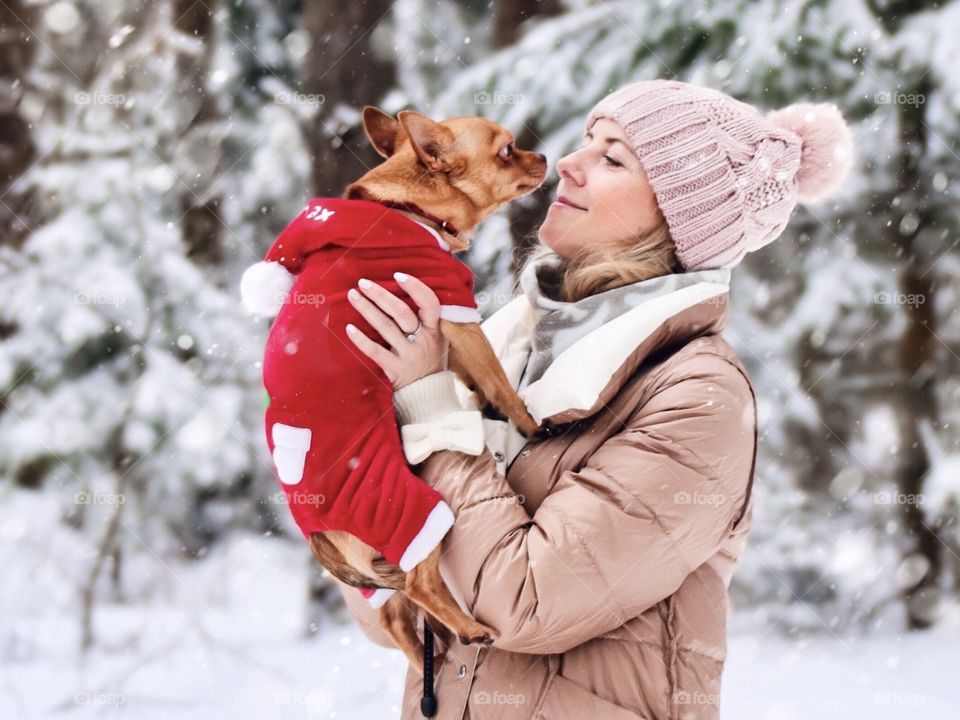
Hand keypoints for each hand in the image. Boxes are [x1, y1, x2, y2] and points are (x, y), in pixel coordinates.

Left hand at [345, 272, 448, 389]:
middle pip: (401, 312)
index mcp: (435, 329)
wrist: (430, 395)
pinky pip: (376, 352)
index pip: (430, 303)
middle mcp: (423, 340)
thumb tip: (408, 289)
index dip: (415, 287)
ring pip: (385, 327)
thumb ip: (428, 319)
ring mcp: (408, 355)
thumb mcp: (439, 338)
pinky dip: (361, 340)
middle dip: (380, 295)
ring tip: (352, 295)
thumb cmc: (431, 359)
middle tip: (363, 283)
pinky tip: (349, 328)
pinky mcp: (395, 369)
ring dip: (367, 309)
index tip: (398, 275)